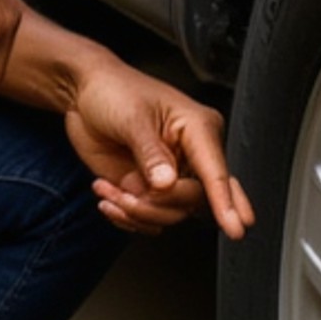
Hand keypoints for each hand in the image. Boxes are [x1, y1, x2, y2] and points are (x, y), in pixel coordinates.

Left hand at [62, 54, 252, 240]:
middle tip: (127, 196)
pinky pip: (150, 219)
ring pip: (171, 214)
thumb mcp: (132, 118)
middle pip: (193, 201)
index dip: (226, 202)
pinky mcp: (149, 189)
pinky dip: (127, 217)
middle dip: (158, 207)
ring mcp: (170, 176)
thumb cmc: (113, 91)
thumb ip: (150, 153)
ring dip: (136, 212)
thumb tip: (166, 184)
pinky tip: (108, 197)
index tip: (236, 228)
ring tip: (109, 193)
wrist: (83, 94)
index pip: (216, 172)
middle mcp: (190, 156)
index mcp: (199, 129)